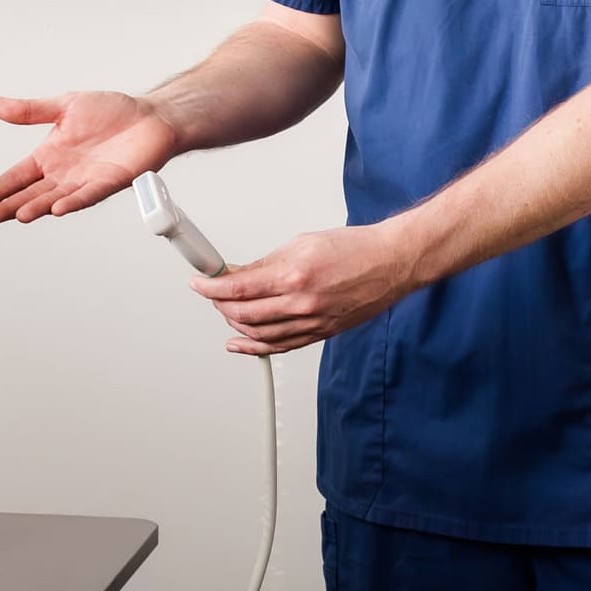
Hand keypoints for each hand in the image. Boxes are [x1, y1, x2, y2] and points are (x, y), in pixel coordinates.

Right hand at [0, 90, 177, 224]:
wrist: (151, 116)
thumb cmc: (113, 112)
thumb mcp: (64, 106)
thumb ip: (28, 110)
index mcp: (51, 155)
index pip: (17, 177)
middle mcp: (65, 173)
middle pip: (31, 193)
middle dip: (9, 205)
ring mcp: (86, 180)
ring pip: (55, 198)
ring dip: (37, 207)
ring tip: (18, 214)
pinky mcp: (110, 181)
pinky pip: (88, 195)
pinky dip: (73, 202)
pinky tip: (58, 208)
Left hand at [195, 221, 429, 356]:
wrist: (390, 263)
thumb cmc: (355, 249)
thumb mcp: (302, 243)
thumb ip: (266, 262)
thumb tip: (239, 273)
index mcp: (294, 275)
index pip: (238, 288)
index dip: (211, 286)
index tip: (199, 282)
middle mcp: (301, 303)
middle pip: (242, 314)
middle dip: (220, 304)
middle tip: (213, 292)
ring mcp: (311, 322)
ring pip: (257, 335)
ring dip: (234, 324)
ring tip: (226, 311)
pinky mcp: (320, 333)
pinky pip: (280, 347)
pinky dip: (255, 347)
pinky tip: (240, 343)